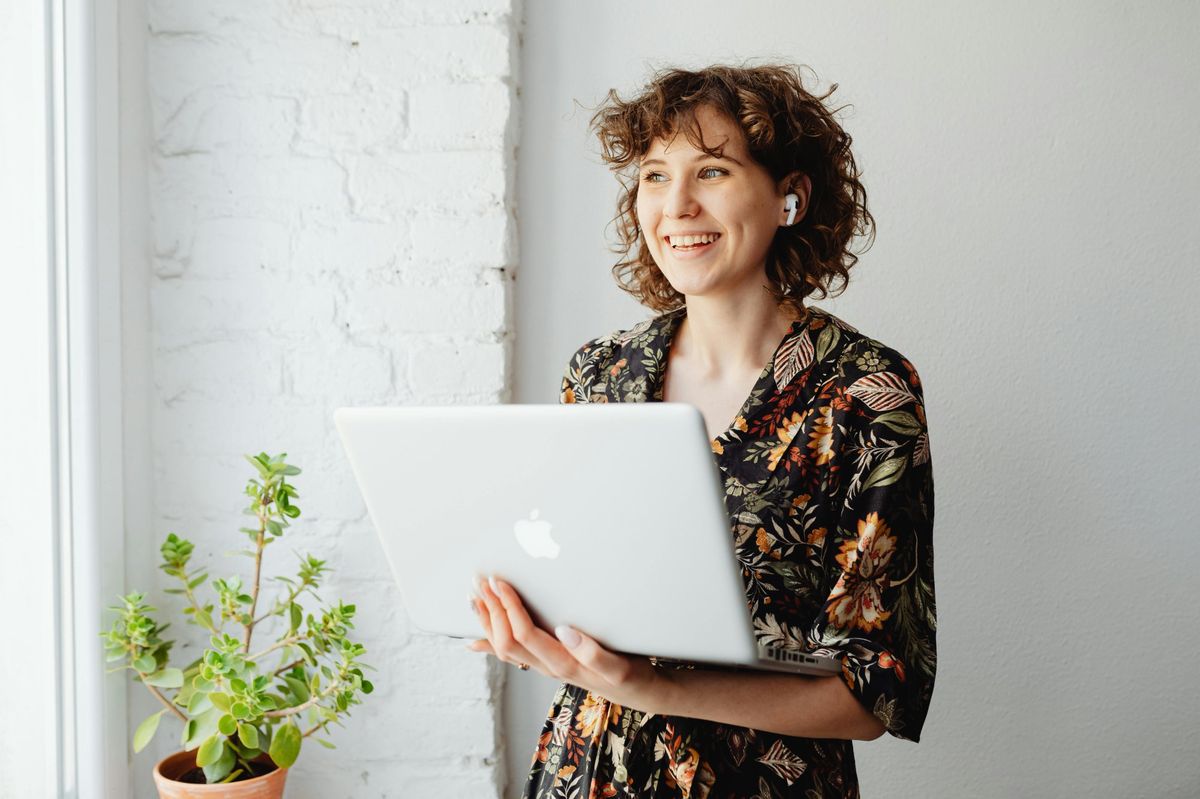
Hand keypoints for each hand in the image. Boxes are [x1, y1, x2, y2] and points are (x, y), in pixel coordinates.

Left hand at [467, 575, 673, 714]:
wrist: (639, 692)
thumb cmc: (631, 676)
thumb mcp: (621, 666)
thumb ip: (595, 653)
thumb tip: (565, 632)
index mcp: (564, 663)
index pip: (525, 634)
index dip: (509, 607)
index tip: (501, 583)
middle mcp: (548, 667)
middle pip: (507, 641)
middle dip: (492, 610)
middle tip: (482, 582)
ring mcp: (545, 666)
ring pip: (504, 647)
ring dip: (487, 621)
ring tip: (474, 599)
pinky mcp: (547, 664)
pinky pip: (511, 656)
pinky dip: (489, 645)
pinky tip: (473, 640)